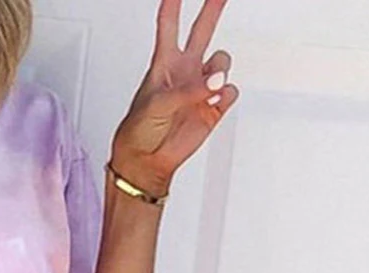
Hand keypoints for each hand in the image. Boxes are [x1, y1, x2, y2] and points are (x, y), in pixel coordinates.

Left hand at [110, 0, 239, 197]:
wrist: (145, 161)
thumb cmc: (138, 131)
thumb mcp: (156, 103)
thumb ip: (187, 90)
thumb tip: (215, 82)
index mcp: (164, 64)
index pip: (169, 24)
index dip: (173, 3)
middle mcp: (184, 71)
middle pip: (202, 30)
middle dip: (212, 8)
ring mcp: (200, 88)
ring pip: (222, 62)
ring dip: (219, 69)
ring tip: (208, 86)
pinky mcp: (213, 108)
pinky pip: (230, 91)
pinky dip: (226, 94)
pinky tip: (215, 100)